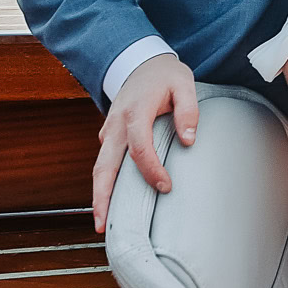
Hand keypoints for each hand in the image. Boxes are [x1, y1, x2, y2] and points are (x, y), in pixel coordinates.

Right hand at [92, 52, 197, 231]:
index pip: (139, 148)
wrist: (140, 61)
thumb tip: (188, 140)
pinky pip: (104, 163)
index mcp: (135, 112)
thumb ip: (188, 110)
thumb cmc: (164, 75)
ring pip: (100, 167)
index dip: (151, 170)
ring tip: (102, 224)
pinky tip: (110, 204)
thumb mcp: (184, 83)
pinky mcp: (108, 137)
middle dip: (102, 196)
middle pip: (104, 165)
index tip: (166, 187)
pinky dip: (104, 184)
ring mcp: (108, 131)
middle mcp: (116, 124)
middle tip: (102, 225)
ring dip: (99, 195)